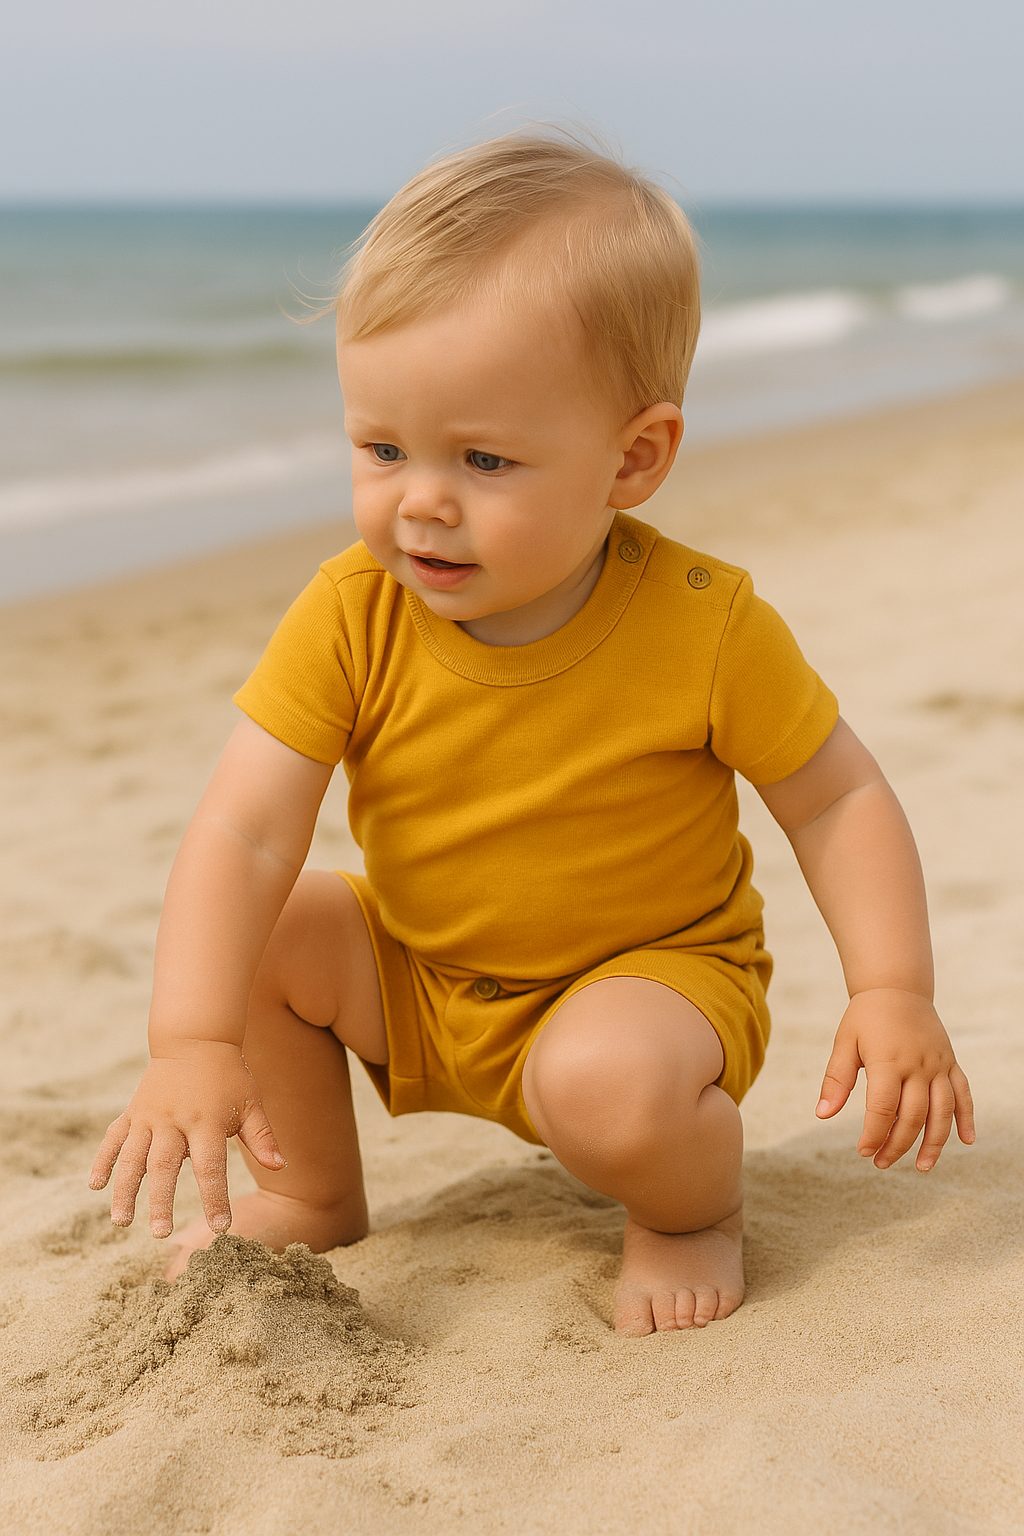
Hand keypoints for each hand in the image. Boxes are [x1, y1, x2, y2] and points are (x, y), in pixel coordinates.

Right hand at [89, 1042, 285, 1236]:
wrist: (195, 1039)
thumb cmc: (229, 1077)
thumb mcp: (251, 1103)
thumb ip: (263, 1137)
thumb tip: (281, 1167)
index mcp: (207, 1121)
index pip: (211, 1166)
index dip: (216, 1197)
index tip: (221, 1227)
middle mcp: (174, 1120)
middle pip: (164, 1165)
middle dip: (160, 1201)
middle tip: (160, 1233)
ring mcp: (149, 1116)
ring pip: (132, 1156)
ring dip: (125, 1189)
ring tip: (121, 1221)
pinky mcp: (132, 1112)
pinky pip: (113, 1138)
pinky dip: (103, 1160)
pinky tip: (95, 1186)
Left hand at [815, 989, 974, 1169]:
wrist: (897, 987)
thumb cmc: (865, 1017)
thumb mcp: (844, 1043)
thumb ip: (836, 1080)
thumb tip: (822, 1114)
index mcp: (888, 1060)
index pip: (884, 1108)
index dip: (874, 1134)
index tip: (863, 1151)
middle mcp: (918, 1064)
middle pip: (913, 1116)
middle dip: (897, 1144)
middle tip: (881, 1162)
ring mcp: (938, 1064)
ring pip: (943, 1111)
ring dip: (935, 1142)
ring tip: (922, 1166)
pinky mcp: (950, 1062)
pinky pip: (963, 1093)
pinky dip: (967, 1118)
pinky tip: (966, 1141)